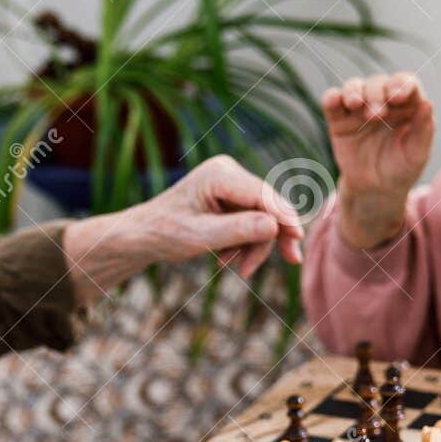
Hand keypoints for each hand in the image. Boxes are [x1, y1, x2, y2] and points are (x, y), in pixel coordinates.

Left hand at [62, 155, 302, 301]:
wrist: (143, 235)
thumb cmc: (165, 233)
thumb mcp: (200, 237)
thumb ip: (237, 231)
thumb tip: (275, 226)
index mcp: (219, 174)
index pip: (262, 194)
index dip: (284, 216)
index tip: (298, 238)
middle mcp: (228, 172)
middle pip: (267, 205)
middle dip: (271, 236)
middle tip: (292, 261)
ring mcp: (231, 184)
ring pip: (262, 217)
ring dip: (253, 245)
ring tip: (237, 269)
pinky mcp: (231, 198)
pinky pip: (251, 221)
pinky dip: (244, 243)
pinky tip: (227, 260)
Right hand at [322, 71, 434, 247]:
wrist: (375, 191)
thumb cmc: (401, 170)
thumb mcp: (416, 154)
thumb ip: (423, 130)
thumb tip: (428, 103)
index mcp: (407, 105)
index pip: (406, 83)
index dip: (402, 84)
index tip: (399, 96)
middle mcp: (383, 101)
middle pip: (378, 83)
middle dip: (376, 94)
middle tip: (377, 115)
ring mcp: (359, 109)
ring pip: (354, 86)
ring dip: (354, 91)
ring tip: (356, 104)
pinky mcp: (339, 119)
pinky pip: (332, 101)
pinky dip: (332, 97)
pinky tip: (334, 101)